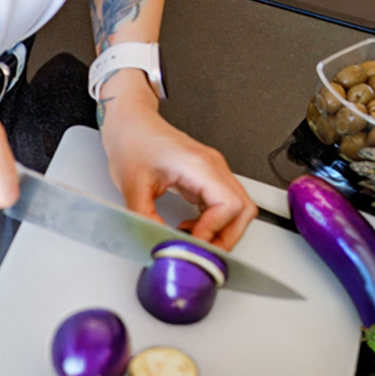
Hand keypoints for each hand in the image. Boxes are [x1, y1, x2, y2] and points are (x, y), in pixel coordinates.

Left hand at [99, 81, 256, 249]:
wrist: (130, 124)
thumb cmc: (132, 143)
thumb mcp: (131, 186)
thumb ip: (145, 218)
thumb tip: (158, 243)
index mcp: (198, 165)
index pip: (228, 205)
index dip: (214, 230)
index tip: (192, 243)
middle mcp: (213, 167)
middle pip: (243, 210)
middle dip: (226, 237)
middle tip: (200, 251)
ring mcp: (213, 171)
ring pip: (239, 208)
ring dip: (222, 231)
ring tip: (195, 240)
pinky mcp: (207, 177)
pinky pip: (224, 204)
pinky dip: (214, 222)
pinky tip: (192, 228)